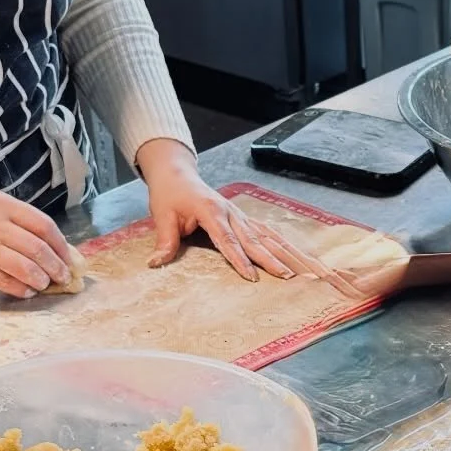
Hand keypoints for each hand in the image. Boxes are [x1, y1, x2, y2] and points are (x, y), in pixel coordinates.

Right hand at [0, 188, 71, 297]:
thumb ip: (16, 218)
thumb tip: (50, 242)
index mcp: (1, 204)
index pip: (44, 226)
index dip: (63, 245)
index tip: (70, 257)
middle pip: (39, 249)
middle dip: (57, 266)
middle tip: (64, 276)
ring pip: (25, 268)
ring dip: (42, 279)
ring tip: (45, 283)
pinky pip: (6, 282)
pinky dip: (21, 289)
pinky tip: (27, 290)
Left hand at [137, 138, 297, 282]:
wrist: (177, 174)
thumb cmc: (169, 194)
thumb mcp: (162, 216)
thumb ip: (165, 241)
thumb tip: (156, 263)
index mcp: (211, 211)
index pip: (228, 240)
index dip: (240, 259)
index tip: (251, 276)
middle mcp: (230, 212)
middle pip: (253, 239)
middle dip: (270, 259)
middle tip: (285, 275)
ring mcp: (239, 214)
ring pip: (264, 235)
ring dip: (280, 252)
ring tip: (295, 269)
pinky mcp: (242, 217)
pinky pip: (264, 231)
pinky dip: (278, 243)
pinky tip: (292, 253)